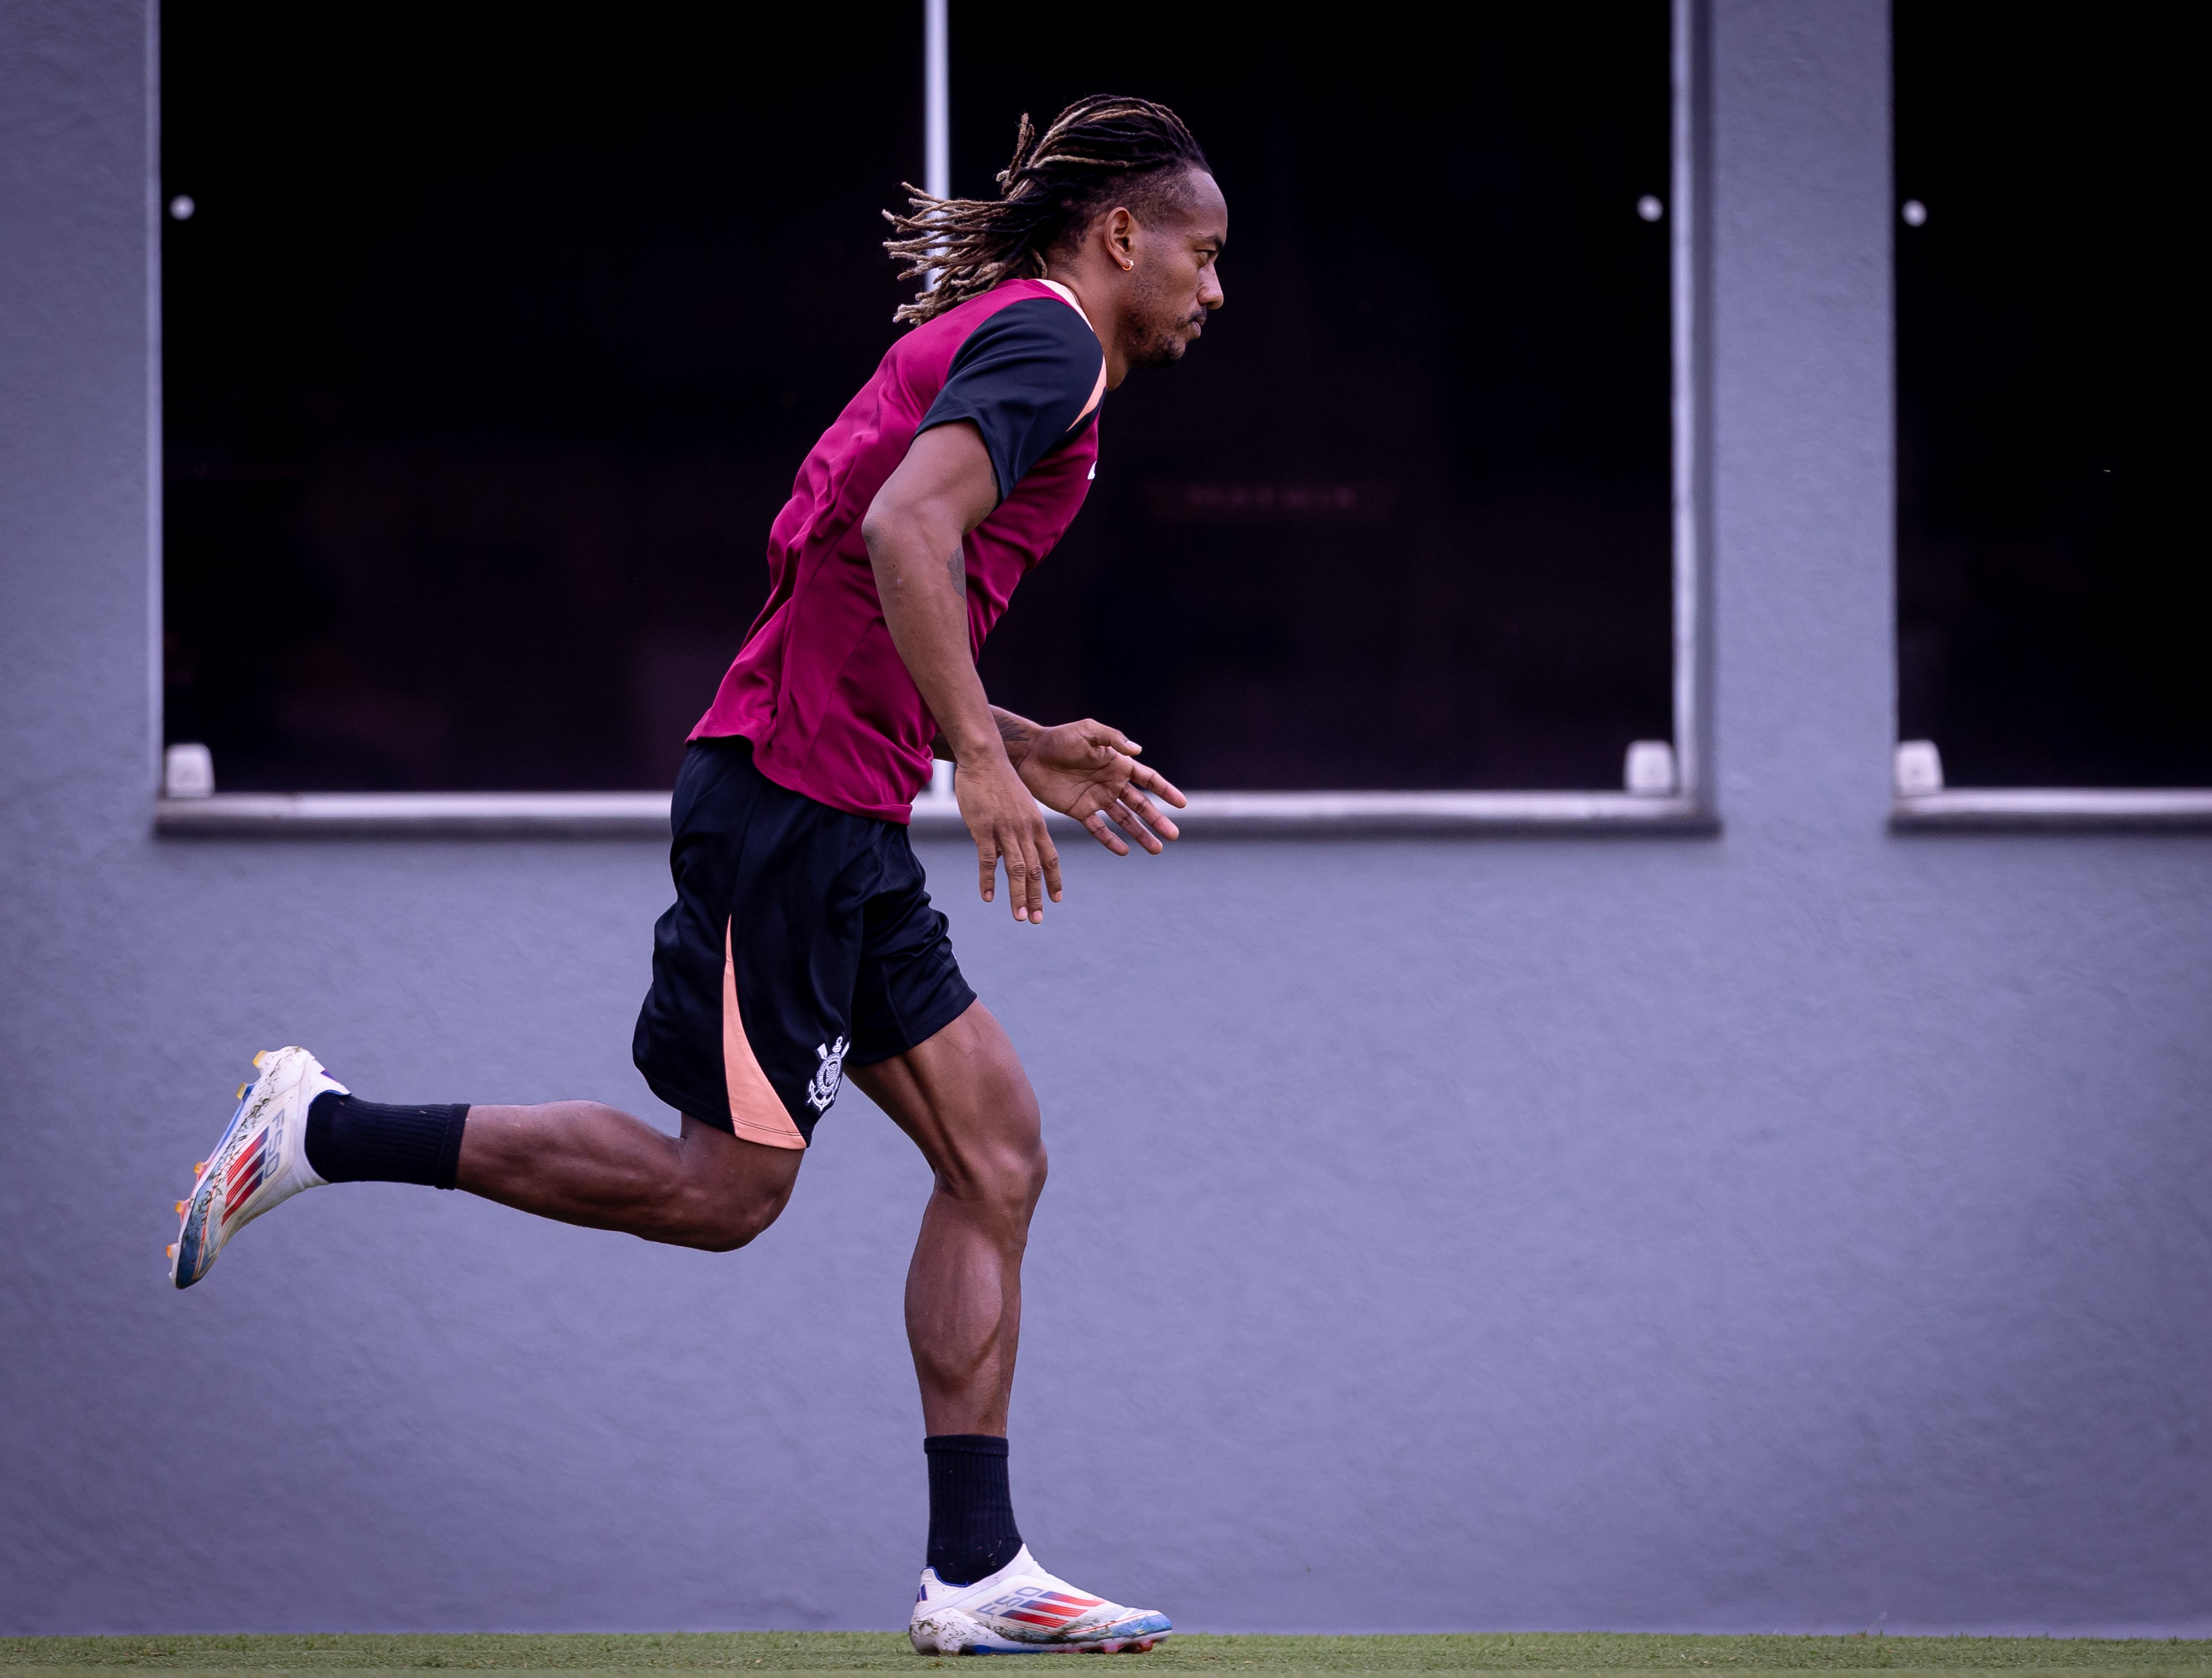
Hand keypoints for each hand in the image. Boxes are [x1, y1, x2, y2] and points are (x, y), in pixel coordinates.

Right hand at [956, 750, 1061, 923]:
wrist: (986, 758)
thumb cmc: (1000, 780)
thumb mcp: (1020, 805)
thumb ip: (1019, 830)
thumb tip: (1007, 856)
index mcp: (1036, 824)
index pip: (1050, 858)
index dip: (1054, 880)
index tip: (1056, 899)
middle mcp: (1025, 830)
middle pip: (1034, 870)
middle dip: (1037, 898)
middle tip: (1037, 920)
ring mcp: (1005, 830)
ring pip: (1015, 870)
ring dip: (1018, 897)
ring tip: (1020, 917)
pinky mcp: (984, 828)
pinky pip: (987, 860)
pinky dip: (988, 881)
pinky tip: (988, 897)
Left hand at [1014, 720, 1186, 856]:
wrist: (1029, 754)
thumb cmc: (1059, 738)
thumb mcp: (1088, 731)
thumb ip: (1113, 739)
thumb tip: (1138, 751)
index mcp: (1117, 764)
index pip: (1148, 779)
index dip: (1165, 791)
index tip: (1181, 804)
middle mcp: (1111, 783)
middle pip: (1141, 805)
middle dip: (1157, 820)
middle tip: (1173, 836)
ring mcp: (1096, 799)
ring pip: (1124, 820)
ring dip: (1140, 834)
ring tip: (1156, 849)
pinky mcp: (1079, 811)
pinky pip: (1098, 829)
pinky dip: (1111, 840)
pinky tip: (1124, 851)